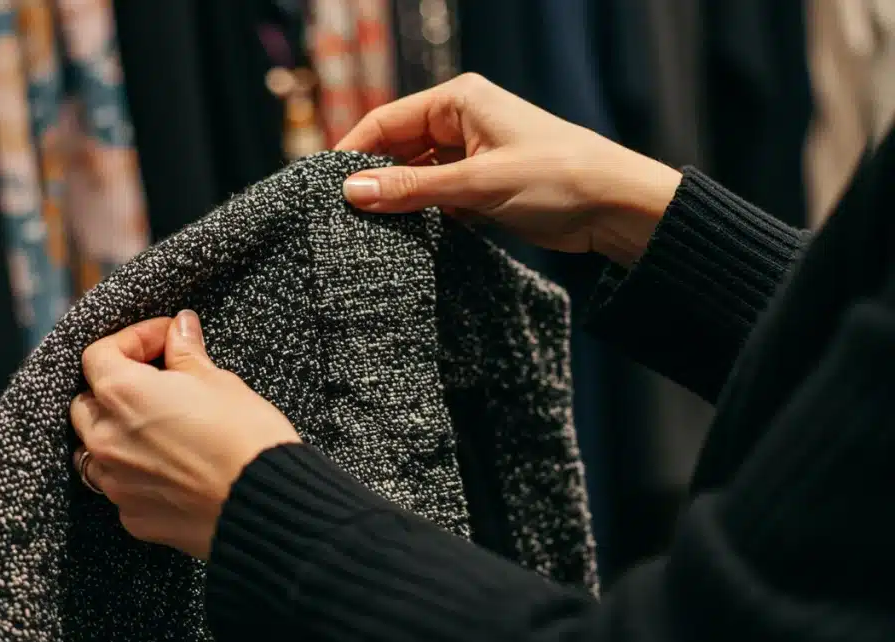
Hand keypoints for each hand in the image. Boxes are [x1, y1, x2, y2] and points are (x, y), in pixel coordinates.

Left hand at [70, 311, 301, 559]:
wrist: (264, 502)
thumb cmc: (244, 436)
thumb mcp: (218, 380)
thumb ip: (186, 353)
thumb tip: (180, 328)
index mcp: (123, 395)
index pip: (99, 354)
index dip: (133, 339)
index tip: (165, 339)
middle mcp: (106, 439)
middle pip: (87, 402)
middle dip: (116, 386)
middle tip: (158, 379)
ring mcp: (116, 483)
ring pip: (94, 448)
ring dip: (116, 431)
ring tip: (156, 425)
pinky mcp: (133, 516)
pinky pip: (119, 485)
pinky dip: (134, 471)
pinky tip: (167, 465)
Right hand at [336, 73, 681, 265]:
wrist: (619, 207)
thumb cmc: (558, 178)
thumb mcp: (478, 184)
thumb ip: (413, 189)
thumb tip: (352, 191)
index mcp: (459, 100)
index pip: (386, 121)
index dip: (353, 152)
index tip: (325, 187)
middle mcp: (461, 121)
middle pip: (397, 149)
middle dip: (374, 180)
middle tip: (344, 216)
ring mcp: (472, 154)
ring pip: (416, 176)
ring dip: (399, 202)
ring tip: (370, 231)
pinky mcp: (482, 186)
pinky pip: (437, 197)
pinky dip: (422, 215)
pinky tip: (406, 238)